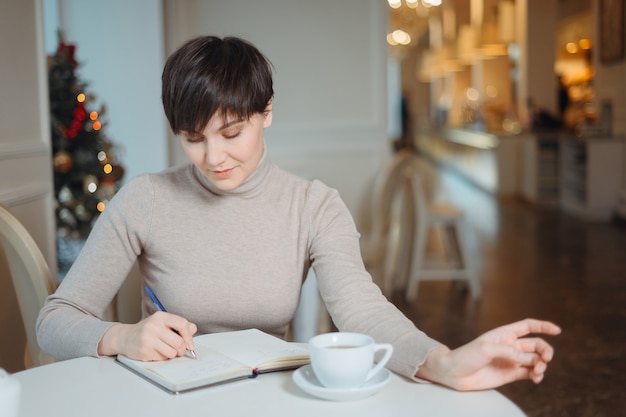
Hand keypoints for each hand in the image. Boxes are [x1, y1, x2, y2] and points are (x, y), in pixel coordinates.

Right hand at [98, 311, 197, 360]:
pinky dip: (162, 357)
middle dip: (182, 349)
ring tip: (166, 350)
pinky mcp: (144, 351)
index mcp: (161, 317)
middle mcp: (153, 326)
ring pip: (172, 353)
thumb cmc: (149, 330)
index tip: (190, 343)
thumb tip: (193, 330)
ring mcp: (147, 339)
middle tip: (180, 350)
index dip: (189, 336)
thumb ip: (179, 325)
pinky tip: (155, 352)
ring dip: (172, 354)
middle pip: (179, 342)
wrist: (125, 337)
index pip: (183, 324)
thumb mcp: (163, 323)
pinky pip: (162, 358)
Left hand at [416, 318, 560, 390]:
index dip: (543, 326)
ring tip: (537, 372)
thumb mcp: (485, 349)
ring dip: (542, 365)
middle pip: (536, 345)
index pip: (527, 326)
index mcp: (504, 334)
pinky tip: (536, 378)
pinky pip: (529, 373)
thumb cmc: (466, 356)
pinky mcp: (510, 374)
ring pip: (535, 360)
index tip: (558, 330)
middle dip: (546, 351)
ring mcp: (511, 360)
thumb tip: (526, 358)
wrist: (454, 373)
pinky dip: (537, 375)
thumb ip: (507, 351)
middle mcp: (510, 346)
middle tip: (546, 359)